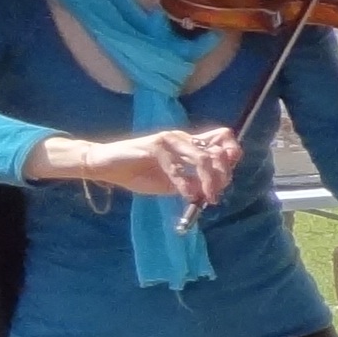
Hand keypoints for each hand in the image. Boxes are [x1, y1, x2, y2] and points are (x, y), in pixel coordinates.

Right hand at [36, 125, 239, 204]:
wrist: (106, 167)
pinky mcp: (155, 146)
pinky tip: (187, 196)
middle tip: (216, 195)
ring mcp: (169, 140)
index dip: (232, 155)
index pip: (222, 138)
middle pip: (218, 151)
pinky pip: (177, 167)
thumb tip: (212, 192)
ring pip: (202, 158)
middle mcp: (183, 138)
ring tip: (207, 198)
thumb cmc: (138, 174)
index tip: (226, 179)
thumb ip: (192, 183)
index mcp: (189, 143)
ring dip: (209, 181)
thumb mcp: (172, 182)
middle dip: (223, 175)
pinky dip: (186, 184)